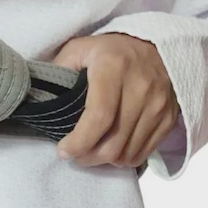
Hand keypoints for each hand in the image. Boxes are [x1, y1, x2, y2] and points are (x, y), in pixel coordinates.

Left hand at [51, 32, 179, 167]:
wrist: (160, 47)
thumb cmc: (114, 51)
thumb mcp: (82, 48)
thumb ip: (59, 68)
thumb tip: (40, 95)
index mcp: (114, 67)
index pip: (99, 117)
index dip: (79, 142)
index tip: (64, 151)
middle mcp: (141, 87)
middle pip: (113, 143)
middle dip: (87, 157)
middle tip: (75, 154)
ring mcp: (158, 105)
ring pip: (127, 154)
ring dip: (105, 160)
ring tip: (92, 151)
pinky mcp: (168, 119)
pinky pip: (143, 154)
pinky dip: (124, 158)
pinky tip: (112, 148)